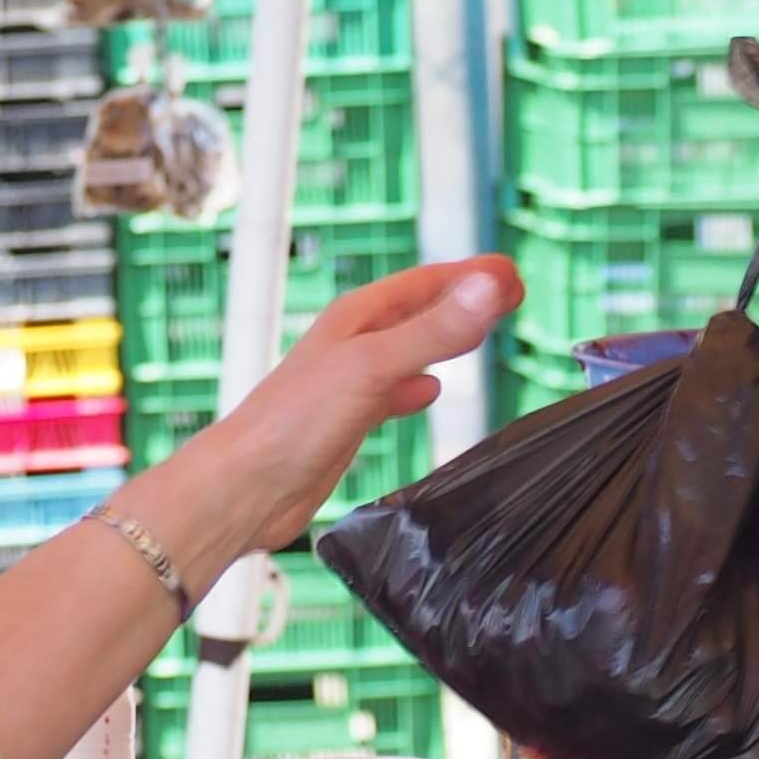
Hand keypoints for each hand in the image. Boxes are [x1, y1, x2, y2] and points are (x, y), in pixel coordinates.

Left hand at [210, 257, 520, 550]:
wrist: (247, 486)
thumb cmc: (296, 422)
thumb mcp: (374, 366)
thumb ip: (434, 331)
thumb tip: (491, 286)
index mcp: (357, 318)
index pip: (425, 283)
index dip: (470, 275)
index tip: (511, 272)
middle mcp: (352, 343)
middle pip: (418, 311)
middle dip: (463, 301)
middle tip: (509, 294)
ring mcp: (349, 382)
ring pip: (407, 349)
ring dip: (444, 339)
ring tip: (479, 334)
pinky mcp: (347, 421)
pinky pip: (391, 391)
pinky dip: (416, 386)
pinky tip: (429, 393)